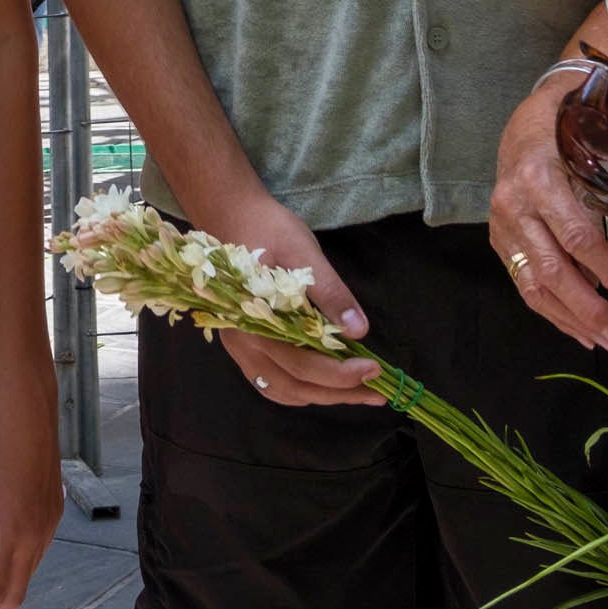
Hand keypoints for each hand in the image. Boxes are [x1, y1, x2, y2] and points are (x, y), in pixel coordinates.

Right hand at [190, 188, 380, 406]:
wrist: (230, 213)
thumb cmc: (267, 228)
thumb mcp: (304, 253)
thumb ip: (330, 293)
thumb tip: (360, 330)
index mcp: (253, 321)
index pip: (301, 364)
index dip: (340, 373)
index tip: (374, 369)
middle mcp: (242, 342)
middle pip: (294, 385)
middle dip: (339, 392)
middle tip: (377, 391)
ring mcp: (240, 346)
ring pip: (282, 389)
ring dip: (321, 395)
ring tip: (358, 392)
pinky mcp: (244, 344)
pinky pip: (271, 381)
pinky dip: (300, 389)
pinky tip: (325, 384)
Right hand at [488, 75, 607, 350]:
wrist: (520, 123)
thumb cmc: (565, 126)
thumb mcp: (590, 142)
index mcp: (539, 179)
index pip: (577, 237)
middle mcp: (514, 207)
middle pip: (552, 271)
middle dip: (588, 309)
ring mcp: (502, 228)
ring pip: (533, 286)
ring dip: (571, 320)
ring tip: (605, 341)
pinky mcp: (499, 241)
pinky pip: (525, 285)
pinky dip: (553, 312)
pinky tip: (580, 331)